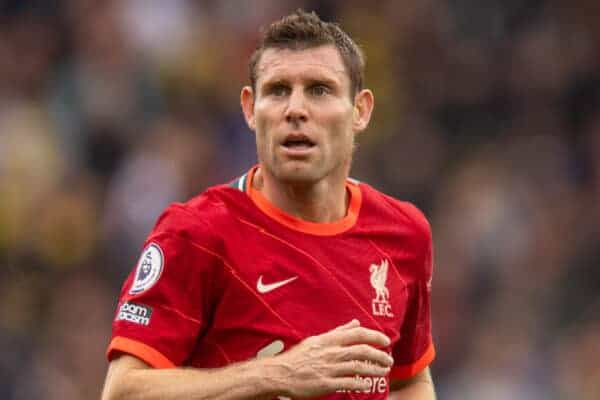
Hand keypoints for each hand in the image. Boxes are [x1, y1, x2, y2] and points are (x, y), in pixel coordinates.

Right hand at [262, 319, 393, 398]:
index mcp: (329, 340)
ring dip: (374, 369)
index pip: (357, 334)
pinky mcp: (326, 384)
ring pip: (359, 367)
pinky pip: (349, 383)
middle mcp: (331, 352)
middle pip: (362, 351)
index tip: (386, 341)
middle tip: (389, 359)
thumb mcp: (317, 340)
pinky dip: (361, 384)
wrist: (281, 373)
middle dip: (379, 355)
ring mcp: (329, 369)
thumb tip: (354, 323)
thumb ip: (338, 332)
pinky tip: (367, 385)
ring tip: (383, 371)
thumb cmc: (298, 357)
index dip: (374, 337)